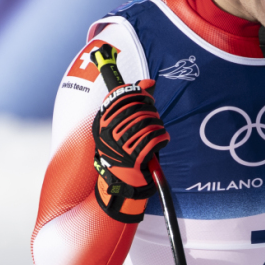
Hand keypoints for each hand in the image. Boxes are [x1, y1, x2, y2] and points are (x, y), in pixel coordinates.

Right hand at [92, 79, 169, 222]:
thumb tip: (149, 82)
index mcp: (101, 123)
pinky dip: (163, 138)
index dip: (138, 92)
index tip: (147, 97)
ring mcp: (120, 145)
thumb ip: (133, 102)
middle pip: (138, 108)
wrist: (122, 182)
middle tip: (154, 117)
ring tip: (157, 132)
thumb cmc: (124, 149)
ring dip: (158, 126)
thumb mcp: (121, 125)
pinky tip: (161, 141)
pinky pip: (156, 138)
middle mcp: (107, 133)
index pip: (120, 96)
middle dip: (151, 111)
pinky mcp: (134, 157)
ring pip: (150, 122)